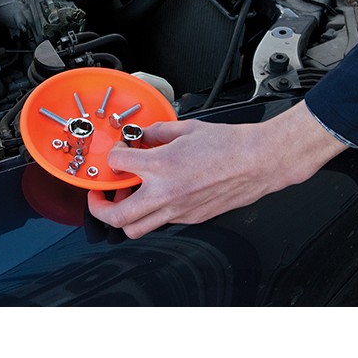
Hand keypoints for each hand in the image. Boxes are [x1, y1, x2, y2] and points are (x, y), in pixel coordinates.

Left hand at [87, 101, 347, 238]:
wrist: (258, 162)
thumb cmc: (229, 144)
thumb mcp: (187, 128)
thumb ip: (159, 131)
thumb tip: (144, 135)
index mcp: (162, 165)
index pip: (117, 164)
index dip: (112, 156)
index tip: (117, 154)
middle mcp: (166, 193)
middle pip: (116, 215)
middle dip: (99, 207)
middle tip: (100, 195)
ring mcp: (177, 211)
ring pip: (135, 230)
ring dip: (123, 217)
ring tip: (124, 202)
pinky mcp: (190, 219)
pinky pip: (161, 223)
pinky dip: (152, 213)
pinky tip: (157, 197)